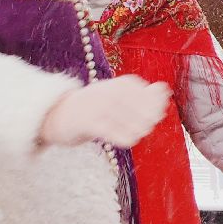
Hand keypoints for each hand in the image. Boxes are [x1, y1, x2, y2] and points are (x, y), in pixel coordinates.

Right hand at [39, 76, 170, 148]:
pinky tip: (120, 139)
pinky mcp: (90, 123)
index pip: (154, 100)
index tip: (141, 115)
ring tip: (125, 132)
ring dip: (134, 133)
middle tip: (133, 126)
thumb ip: (142, 93)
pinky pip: (120, 137)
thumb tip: (165, 88)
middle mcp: (112, 91)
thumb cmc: (93, 106)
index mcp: (122, 83)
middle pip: (148, 115)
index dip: (155, 112)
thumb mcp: (117, 94)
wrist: (57, 114)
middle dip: (146, 124)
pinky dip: (125, 140)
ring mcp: (100, 107)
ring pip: (137, 127)